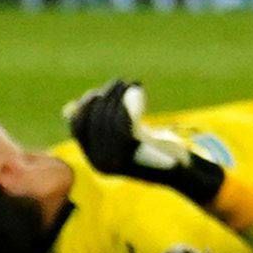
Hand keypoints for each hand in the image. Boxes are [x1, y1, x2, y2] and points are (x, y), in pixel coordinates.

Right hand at [62, 79, 232, 212]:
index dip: (85, 107)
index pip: (78, 128)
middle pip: (93, 121)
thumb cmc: (153, 151)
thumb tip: (70, 106)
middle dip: (105, 97)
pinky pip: (124, 121)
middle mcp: (102, 163)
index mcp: (96, 160)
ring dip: (117, 96)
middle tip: (119, 82)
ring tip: (129, 83)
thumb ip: (100, 124)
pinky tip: (138, 89)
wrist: (182, 170)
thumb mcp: (123, 138)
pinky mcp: (135, 152)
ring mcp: (117, 159)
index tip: (97, 92)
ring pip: (109, 120)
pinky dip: (130, 100)